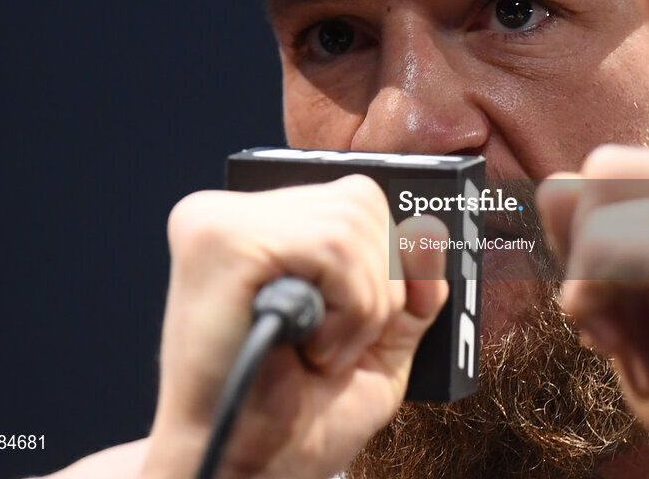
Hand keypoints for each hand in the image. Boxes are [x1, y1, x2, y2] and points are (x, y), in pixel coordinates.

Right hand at [140, 175, 448, 478]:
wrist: (251, 472)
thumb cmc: (300, 415)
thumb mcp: (382, 338)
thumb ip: (412, 283)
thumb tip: (430, 233)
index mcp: (266, 226)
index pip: (359, 198)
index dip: (387, 263)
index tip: (363, 322)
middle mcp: (236, 213)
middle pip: (362, 203)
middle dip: (375, 292)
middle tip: (328, 347)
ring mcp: (221, 220)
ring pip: (351, 227)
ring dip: (358, 311)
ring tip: (314, 350)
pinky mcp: (218, 241)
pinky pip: (329, 249)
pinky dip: (342, 312)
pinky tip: (305, 345)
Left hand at [537, 0, 648, 478]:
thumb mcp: (648, 274)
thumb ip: (614, 214)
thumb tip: (563, 186)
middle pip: (598, 168)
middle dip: (587, 250)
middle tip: (638, 309)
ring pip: (593, 206)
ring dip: (595, 285)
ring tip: (647, 326)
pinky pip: (603, 255)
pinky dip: (601, 312)